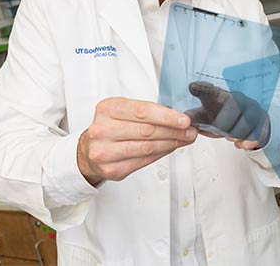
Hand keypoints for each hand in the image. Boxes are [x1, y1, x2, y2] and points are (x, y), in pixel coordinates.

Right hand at [77, 97, 196, 185]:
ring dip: (171, 144)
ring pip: (147, 148)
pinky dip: (161, 154)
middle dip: (173, 131)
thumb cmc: (112, 126)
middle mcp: (102, 130)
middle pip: (147, 131)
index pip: (142, 111)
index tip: (184, 120)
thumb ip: (148, 112)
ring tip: (184, 139)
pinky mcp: (112, 169)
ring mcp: (105, 151)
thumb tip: (179, 117)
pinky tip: (170, 148)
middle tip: (190, 131)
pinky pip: (143, 161)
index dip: (167, 116)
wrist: (89, 150)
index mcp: (107, 109)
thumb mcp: (124, 110)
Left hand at [187, 81, 269, 149]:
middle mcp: (239, 98)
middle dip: (222, 127)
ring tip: (231, 135)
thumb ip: (194, 118)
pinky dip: (245, 143)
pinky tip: (241, 140)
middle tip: (221, 131)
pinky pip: (253, 137)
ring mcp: (253, 109)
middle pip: (229, 114)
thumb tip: (185, 118)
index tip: (192, 87)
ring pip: (242, 128)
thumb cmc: (224, 118)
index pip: (209, 90)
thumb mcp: (206, 118)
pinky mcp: (264, 121)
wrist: (251, 124)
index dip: (201, 88)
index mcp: (221, 96)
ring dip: (234, 136)